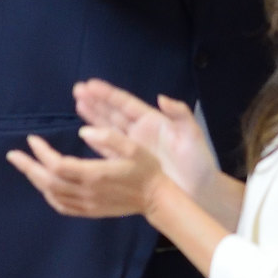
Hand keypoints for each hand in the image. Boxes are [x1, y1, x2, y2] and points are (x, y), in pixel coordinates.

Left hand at [7, 124, 164, 220]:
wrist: (156, 198)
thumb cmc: (146, 168)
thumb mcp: (134, 146)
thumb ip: (109, 137)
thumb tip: (82, 132)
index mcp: (95, 174)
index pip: (58, 164)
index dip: (42, 152)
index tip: (32, 139)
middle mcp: (86, 191)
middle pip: (48, 181)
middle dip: (28, 167)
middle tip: (13, 155)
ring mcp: (87, 204)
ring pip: (52, 194)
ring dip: (36, 180)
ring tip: (26, 166)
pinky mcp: (89, 211)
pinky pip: (62, 206)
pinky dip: (48, 195)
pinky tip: (44, 186)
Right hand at [75, 81, 218, 201]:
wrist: (199, 192)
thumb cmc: (198, 162)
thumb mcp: (193, 135)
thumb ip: (180, 114)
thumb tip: (162, 98)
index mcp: (154, 121)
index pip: (126, 104)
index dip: (108, 94)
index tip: (91, 84)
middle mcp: (140, 132)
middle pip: (113, 113)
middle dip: (96, 101)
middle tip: (77, 89)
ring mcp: (133, 148)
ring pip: (108, 128)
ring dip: (93, 116)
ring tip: (78, 103)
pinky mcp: (130, 165)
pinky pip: (109, 150)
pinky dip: (97, 142)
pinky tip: (85, 134)